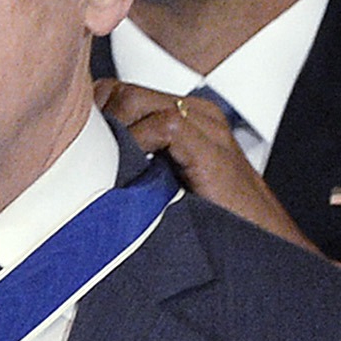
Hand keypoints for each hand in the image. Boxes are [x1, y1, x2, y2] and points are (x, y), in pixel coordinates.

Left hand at [94, 78, 319, 257]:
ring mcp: (206, 127)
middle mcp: (195, 114)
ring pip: (133, 99)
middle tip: (79, 162)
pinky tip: (131, 175)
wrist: (266, 250)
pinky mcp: (211, 146)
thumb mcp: (164, 191)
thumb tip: (83, 174)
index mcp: (185, 119)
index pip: (120, 93)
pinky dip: (137, 143)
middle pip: (120, 90)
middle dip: (93, 122)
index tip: (74, 151)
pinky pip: (162, 124)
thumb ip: (136, 170)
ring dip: (109, 132)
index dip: (93, 117)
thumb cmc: (215, 228)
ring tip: (101, 170)